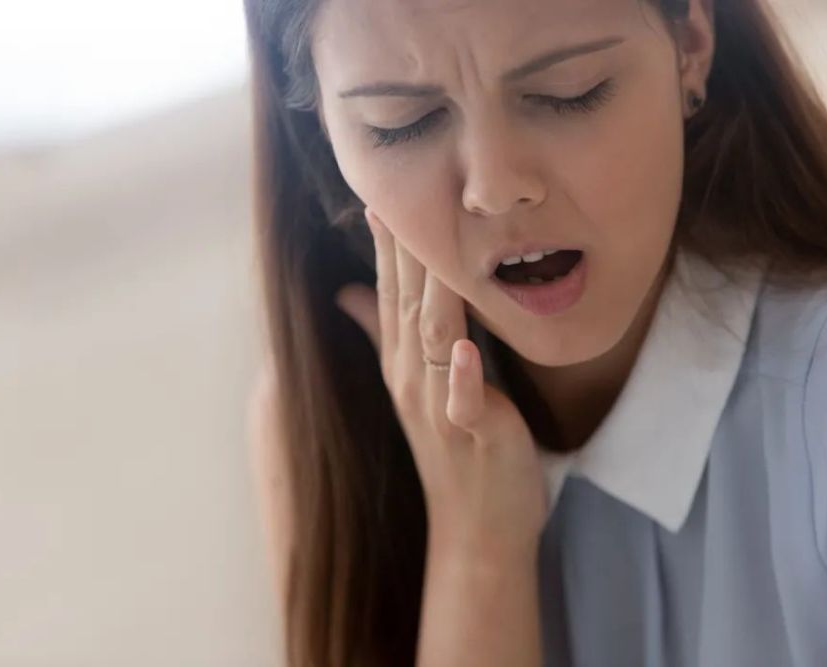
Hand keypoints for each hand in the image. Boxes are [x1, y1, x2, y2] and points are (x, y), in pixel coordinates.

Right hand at [335, 207, 547, 564]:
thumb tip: (350, 291)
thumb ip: (384, 333)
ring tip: (433, 247)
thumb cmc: (457, 448)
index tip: (382, 189)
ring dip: (430, 293)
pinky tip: (463, 350)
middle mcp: (412, 378)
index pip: (391, 290)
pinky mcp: (473, 434)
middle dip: (404, 250)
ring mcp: (439, 407)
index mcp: (404, 361)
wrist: (477, 527)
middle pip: (405, 303)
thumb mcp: (416, 383)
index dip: (388, 243)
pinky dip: (461, 375)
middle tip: (399, 193)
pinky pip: (463, 401)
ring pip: (432, 339)